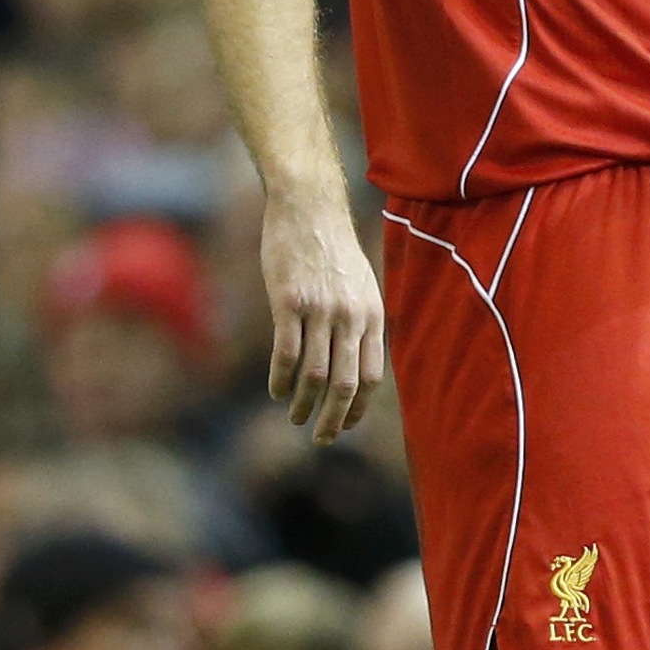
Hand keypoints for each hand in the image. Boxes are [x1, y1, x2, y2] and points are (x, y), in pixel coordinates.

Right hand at [260, 189, 385, 444]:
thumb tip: (357, 364)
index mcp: (373, 314)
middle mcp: (351, 315)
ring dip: (304, 405)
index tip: (346, 424)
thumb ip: (361, 322)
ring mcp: (320, 309)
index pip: (373, 374)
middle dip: (334, 419)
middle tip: (321, 439)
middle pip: (345, 383)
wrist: (309, 210)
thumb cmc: (332, 250)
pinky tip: (276, 391)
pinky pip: (286, 354)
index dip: (359, 406)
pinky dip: (281, 380)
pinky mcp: (288, 302)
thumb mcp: (360, 285)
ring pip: (315, 374)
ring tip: (295, 417)